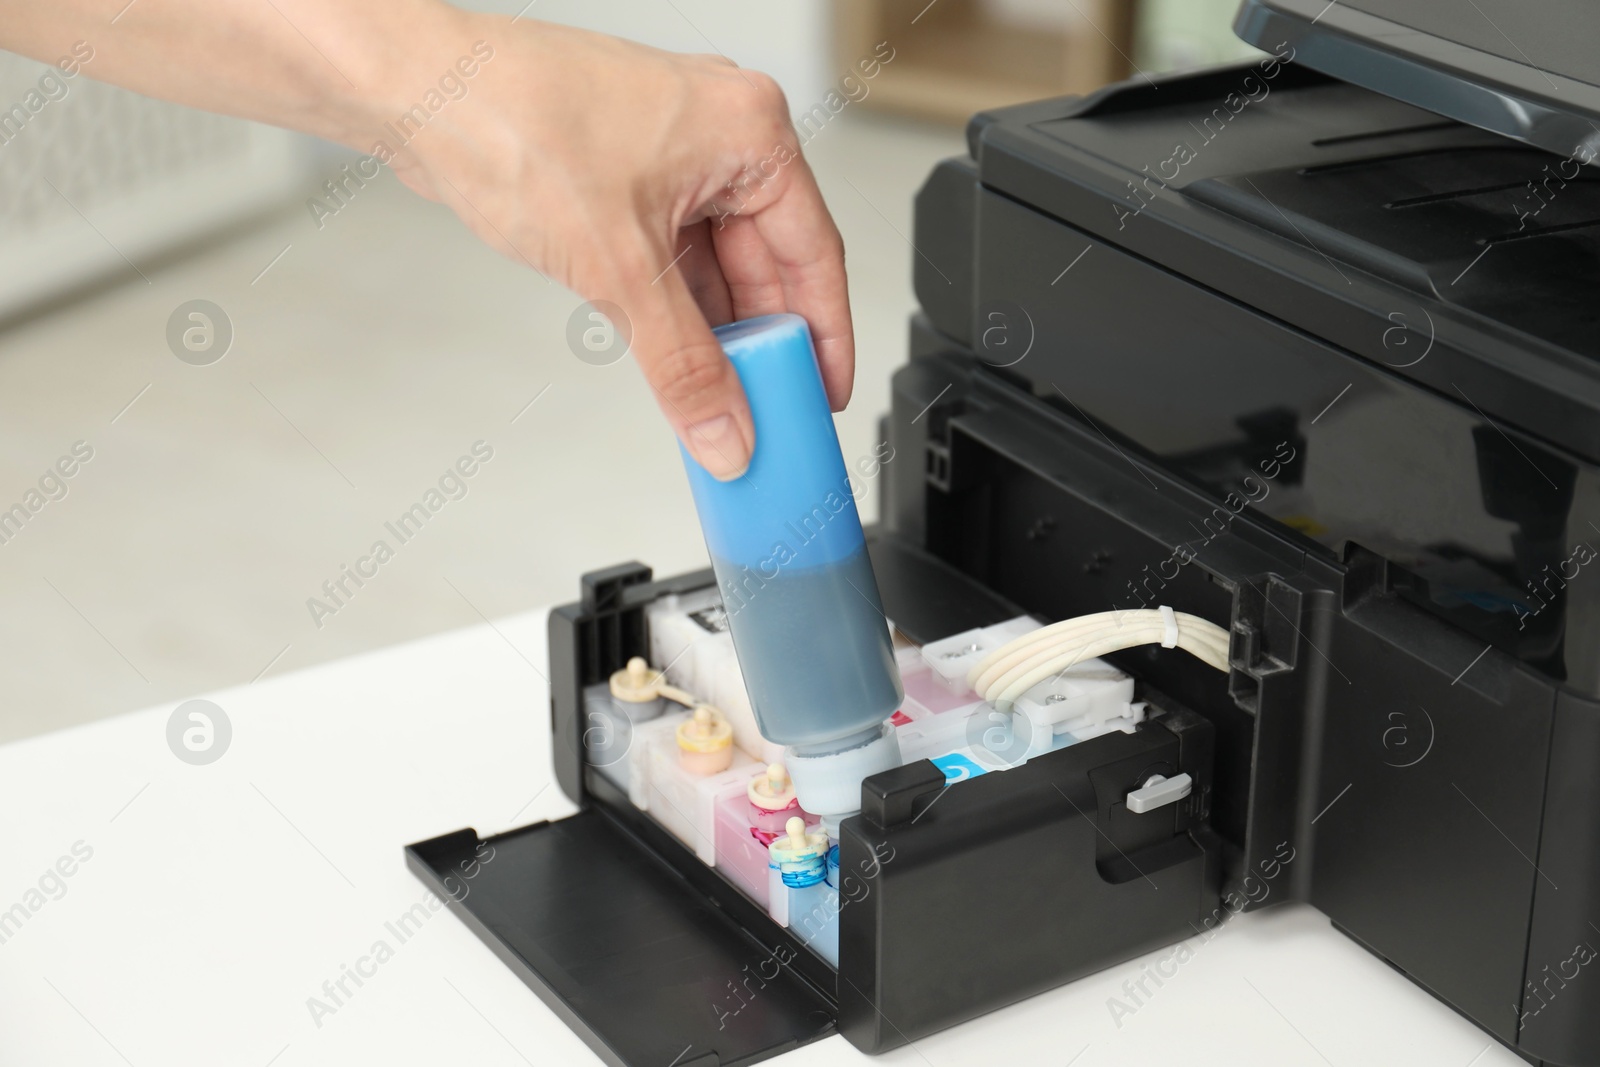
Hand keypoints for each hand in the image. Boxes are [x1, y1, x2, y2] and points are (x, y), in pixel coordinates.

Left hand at [378, 11, 854, 478]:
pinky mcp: (627, 173)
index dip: (825, 338)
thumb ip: (682, 364)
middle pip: (768, 262)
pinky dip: (677, 308)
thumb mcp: (618, 267)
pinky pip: (674, 255)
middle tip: (768, 413)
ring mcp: (671, 151)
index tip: (824, 396)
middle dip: (765, 344)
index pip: (815, 254)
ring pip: (716, 263)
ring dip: (716, 333)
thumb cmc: (510, 122)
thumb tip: (725, 429)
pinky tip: (677, 360)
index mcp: (749, 130)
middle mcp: (720, 132)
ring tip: (721, 401)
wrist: (415, 90)